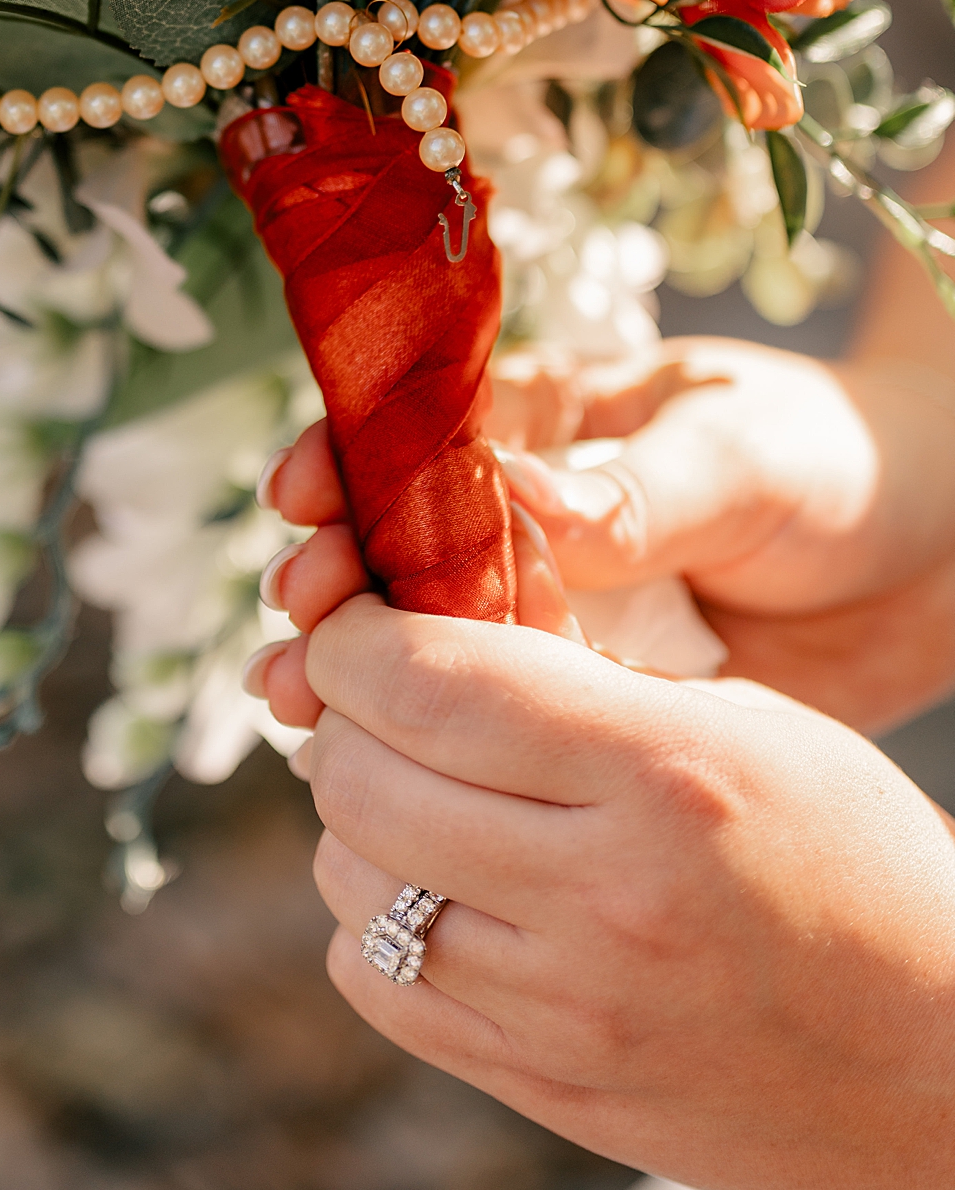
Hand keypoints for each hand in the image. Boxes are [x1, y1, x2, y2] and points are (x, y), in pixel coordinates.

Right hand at [250, 336, 954, 732]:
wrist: (937, 556)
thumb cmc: (835, 462)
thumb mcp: (745, 453)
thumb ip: (642, 485)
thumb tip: (527, 500)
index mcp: (549, 422)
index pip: (415, 431)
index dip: (344, 459)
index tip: (302, 497)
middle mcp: (528, 517)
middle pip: (394, 544)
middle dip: (330, 579)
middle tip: (303, 621)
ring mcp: (553, 611)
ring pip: (423, 641)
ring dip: (350, 668)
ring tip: (298, 702)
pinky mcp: (588, 699)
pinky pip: (494, 721)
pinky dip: (425, 743)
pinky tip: (372, 767)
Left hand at [303, 596, 954, 1189]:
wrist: (944, 1066)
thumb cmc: (859, 861)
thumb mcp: (751, 725)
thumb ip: (589, 687)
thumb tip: (433, 647)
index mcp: (665, 776)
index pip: (429, 686)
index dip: (355, 640)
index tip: (353, 623)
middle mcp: (603, 899)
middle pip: (364, 782)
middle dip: (341, 719)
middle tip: (371, 698)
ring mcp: (571, 1013)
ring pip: (354, 884)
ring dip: (354, 820)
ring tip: (411, 789)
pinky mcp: (553, 1091)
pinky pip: (385, 989)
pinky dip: (374, 923)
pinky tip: (432, 886)